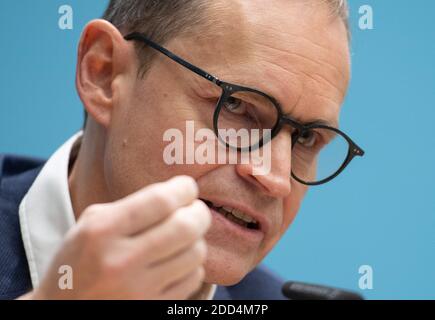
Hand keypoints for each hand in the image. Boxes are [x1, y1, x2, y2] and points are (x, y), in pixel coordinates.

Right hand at [30, 176, 210, 298]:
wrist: (62, 308)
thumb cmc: (80, 258)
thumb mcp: (92, 222)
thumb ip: (132, 205)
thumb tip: (179, 193)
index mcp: (102, 231)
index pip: (160, 201)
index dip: (184, 188)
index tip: (188, 187)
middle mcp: (120, 261)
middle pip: (185, 227)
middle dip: (199, 212)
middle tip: (196, 209)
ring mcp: (137, 290)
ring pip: (195, 254)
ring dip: (197, 239)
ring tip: (186, 235)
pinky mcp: (151, 309)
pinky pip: (192, 279)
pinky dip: (192, 265)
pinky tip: (179, 260)